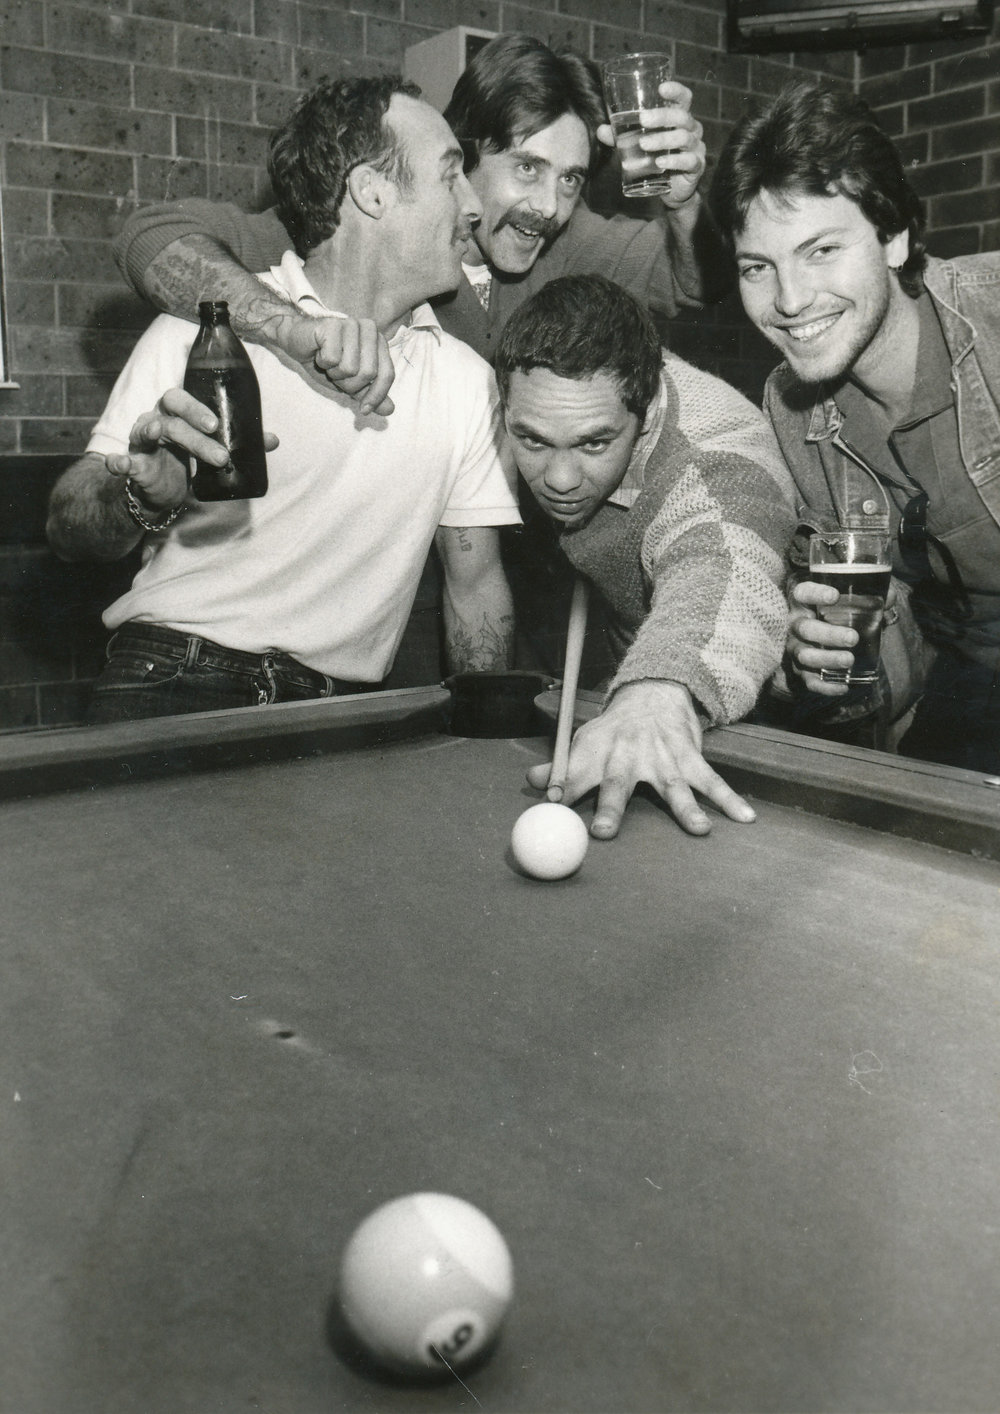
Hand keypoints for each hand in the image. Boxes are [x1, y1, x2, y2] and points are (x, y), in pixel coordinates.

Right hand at [104, 387, 278, 509]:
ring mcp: (140, 441)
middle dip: (191, 425)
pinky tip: (119, 464)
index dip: (196, 407)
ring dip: (161, 435)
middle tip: (216, 443)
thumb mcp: (209, 449)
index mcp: (175, 414)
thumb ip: (238, 443)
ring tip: (166, 437)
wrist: (156, 491)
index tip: (217, 423)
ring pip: (149, 431)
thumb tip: (273, 440)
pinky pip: (121, 460)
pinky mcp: (132, 466)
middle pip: (170, 413)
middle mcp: (155, 420)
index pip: (182, 398)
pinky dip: (118, 462)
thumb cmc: (184, 460)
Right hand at [278, 314, 395, 415]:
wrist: (297, 341)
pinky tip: (319, 353)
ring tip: (328, 363)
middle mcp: (369, 329)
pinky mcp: (332, 325)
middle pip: (368, 373)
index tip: (364, 409)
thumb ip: (369, 393)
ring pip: (350, 368)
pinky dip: (323, 363)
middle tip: (337, 374)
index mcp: (379, 340)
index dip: (377, 395)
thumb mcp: (349, 382)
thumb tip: (390, 410)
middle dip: (349, 384)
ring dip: (334, 373)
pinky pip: (332, 359)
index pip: (387, 374)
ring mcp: (351, 324)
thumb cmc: (325, 361)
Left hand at [526, 679, 755, 838]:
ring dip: (687, 808)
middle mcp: (627, 754)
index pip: (573, 772)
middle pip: (617, 783)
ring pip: (674, 785)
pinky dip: (730, 799)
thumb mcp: (583, 742)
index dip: (562, 786)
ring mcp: (662, 757)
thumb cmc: (613, 731)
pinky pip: (711, 781)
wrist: (653, 695)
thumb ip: (561, 768)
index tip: (552, 804)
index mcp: (597, 751)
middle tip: (605, 832)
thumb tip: (531, 783)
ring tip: (700, 829)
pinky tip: (745, 818)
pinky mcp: (690, 757)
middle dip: (610, 807)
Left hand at [596, 80, 705, 209]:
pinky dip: (674, 161)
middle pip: (682, 116)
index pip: (684, 99)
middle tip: (643, 120)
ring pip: (684, 138)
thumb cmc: (657, 159)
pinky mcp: (696, 167)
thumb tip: (601, 130)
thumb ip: (621, 137)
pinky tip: (660, 162)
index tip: (661, 89)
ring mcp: (696, 147)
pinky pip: (689, 161)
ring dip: (663, 139)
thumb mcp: (639, 146)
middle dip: (662, 116)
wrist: (671, 191)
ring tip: (644, 144)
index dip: (676, 91)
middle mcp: (692, 129)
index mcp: (680, 119)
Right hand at [787, 580, 858, 696]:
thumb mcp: (848, 603)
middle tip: (853, 638)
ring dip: (827, 659)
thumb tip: (890, 598)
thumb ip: (869, 599)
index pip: (803, 593)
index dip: (815, 593)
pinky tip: (843, 686)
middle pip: (804, 628)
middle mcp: (795, 625)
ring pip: (805, 655)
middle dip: (828, 634)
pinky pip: (809, 680)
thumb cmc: (835, 616)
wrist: (820, 640)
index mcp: (804, 603)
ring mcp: (796, 649)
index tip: (835, 596)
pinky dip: (825, 686)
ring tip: (849, 660)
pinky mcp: (800, 670)